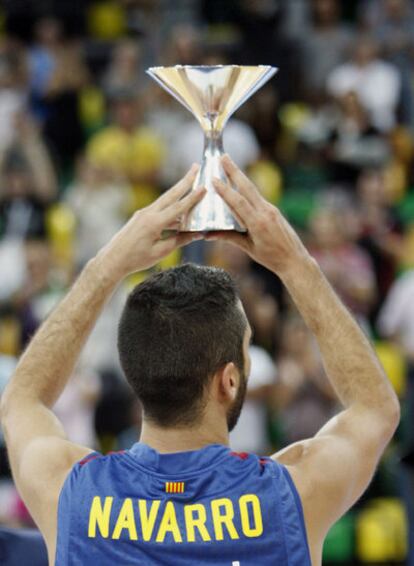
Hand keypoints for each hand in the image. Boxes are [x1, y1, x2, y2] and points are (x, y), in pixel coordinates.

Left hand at [97, 165, 204, 279]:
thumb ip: (179, 240)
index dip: (192, 198)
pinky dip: (170, 206)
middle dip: (185, 180)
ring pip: (165, 199)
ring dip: (179, 191)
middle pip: (171, 194)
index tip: (203, 186)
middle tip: (196, 167)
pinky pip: (159, 208)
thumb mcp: (161, 252)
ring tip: (190, 182)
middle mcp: (148, 213)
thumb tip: (196, 234)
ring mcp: (143, 213)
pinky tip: (179, 211)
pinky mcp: (140, 217)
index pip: (178, 208)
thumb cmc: (136, 259)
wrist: (113, 260)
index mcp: (154, 223)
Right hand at [207, 155, 309, 276]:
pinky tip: (239, 184)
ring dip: (240, 177)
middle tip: (223, 156)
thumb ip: (229, 237)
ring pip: (253, 190)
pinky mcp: (274, 210)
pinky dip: (247, 189)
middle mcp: (266, 212)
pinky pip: (257, 197)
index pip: (239, 202)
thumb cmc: (271, 258)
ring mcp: (271, 209)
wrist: (295, 260)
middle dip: (234, 171)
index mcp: (258, 223)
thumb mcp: (248, 248)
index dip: (225, 190)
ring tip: (229, 165)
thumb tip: (208, 234)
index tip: (214, 179)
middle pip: (247, 187)